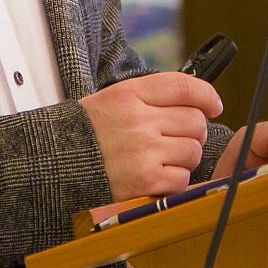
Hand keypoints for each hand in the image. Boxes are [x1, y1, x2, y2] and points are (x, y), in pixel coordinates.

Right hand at [82, 73, 223, 198]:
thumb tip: (195, 100)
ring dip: (185, 156)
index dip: (206, 95)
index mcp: (130, 94)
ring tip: (163, 158)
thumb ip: (150, 97)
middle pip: (195, 120)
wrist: (53, 164)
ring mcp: (143, 150)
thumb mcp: (112, 99)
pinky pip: (182, 177)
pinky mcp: (144, 180)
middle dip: (193, 131)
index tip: (213, 105)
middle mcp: (139, 119)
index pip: (184, 86)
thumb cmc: (84, 134)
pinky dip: (175, 179)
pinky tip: (157, 175)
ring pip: (193, 150)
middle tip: (179, 137)